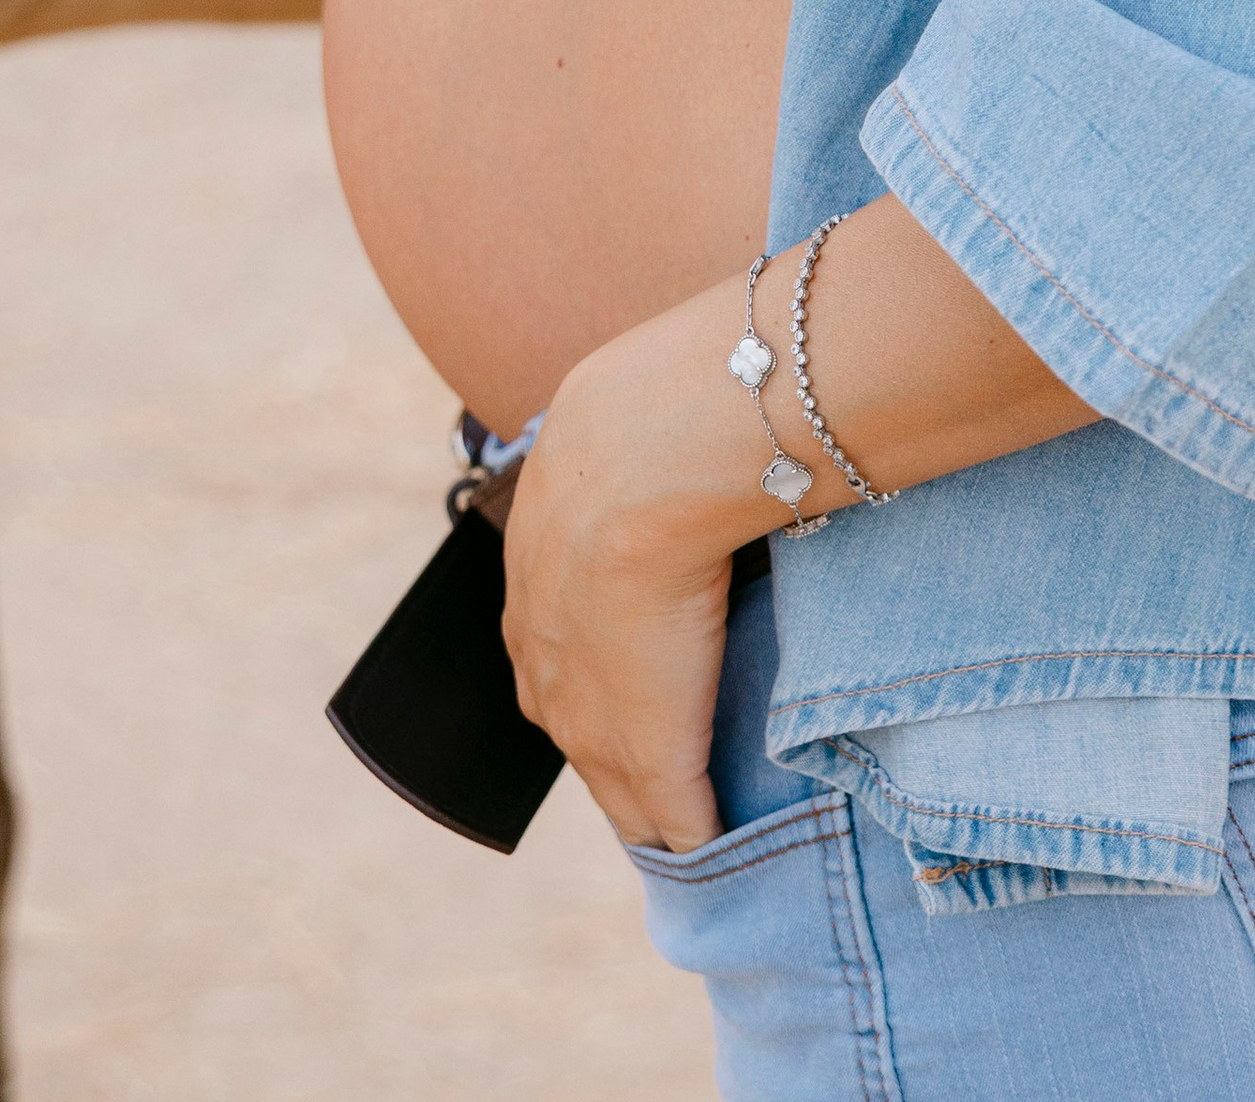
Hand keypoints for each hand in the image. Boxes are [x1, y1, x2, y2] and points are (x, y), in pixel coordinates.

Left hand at [498, 279, 775, 852]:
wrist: (642, 456)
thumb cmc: (642, 417)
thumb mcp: (617, 433)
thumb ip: (635, 448)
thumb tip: (674, 412)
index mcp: (530, 590)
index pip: (557, 665)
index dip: (600, 686)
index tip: (636, 694)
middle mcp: (543, 661)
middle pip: (579, 738)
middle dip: (618, 755)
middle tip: (663, 776)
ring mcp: (590, 714)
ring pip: (620, 785)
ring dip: (654, 799)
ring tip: (689, 815)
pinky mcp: (652, 751)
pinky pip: (675, 816)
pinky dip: (700, 830)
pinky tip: (724, 842)